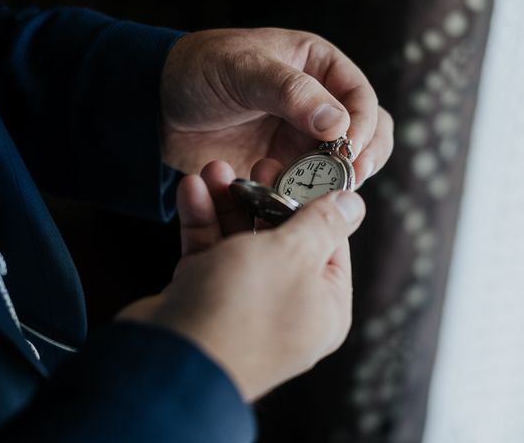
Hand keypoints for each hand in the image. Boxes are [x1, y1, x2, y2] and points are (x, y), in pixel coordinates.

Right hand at [119, 162, 365, 399]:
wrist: (169, 360)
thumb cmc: (242, 308)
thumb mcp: (292, 254)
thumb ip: (322, 224)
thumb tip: (355, 203)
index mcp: (323, 304)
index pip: (330, 243)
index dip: (314, 203)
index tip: (298, 168)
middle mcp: (287, 306)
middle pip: (282, 239)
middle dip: (265, 197)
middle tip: (255, 163)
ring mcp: (244, 304)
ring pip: (241, 242)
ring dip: (228, 203)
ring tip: (213, 169)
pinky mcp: (205, 298)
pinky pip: (210, 253)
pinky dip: (202, 222)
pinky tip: (190, 190)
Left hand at [160, 28, 392, 186]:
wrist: (157, 105)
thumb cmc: (198, 70)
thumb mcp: (243, 69)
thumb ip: (291, 92)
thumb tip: (339, 123)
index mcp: (318, 66)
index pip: (361, 97)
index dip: (362, 125)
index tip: (349, 150)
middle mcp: (317, 103)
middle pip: (366, 132)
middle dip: (363, 157)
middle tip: (349, 178)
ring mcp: (301, 138)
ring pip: (341, 165)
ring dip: (336, 181)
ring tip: (318, 192)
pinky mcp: (282, 167)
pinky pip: (308, 185)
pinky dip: (307, 195)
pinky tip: (293, 200)